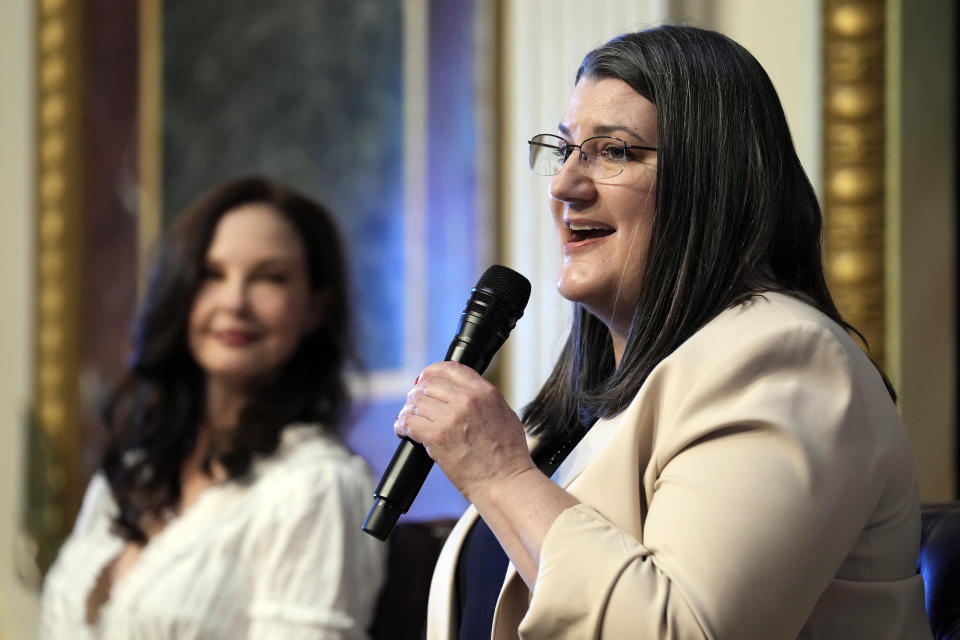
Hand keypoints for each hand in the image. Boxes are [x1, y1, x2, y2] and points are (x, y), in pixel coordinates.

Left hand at [394, 361, 535, 501]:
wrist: (504, 481)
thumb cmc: (508, 454)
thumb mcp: (505, 413)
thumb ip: (484, 398)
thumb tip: (464, 391)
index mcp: (485, 391)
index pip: (449, 368)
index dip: (432, 372)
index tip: (425, 380)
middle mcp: (467, 400)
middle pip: (429, 384)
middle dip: (418, 393)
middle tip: (415, 403)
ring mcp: (451, 418)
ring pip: (416, 402)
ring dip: (409, 410)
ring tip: (408, 418)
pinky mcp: (437, 437)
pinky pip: (409, 422)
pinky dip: (402, 426)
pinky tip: (403, 431)